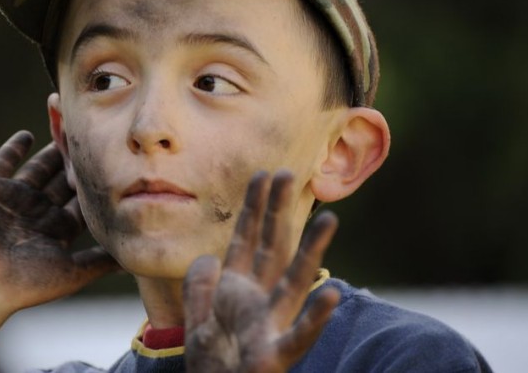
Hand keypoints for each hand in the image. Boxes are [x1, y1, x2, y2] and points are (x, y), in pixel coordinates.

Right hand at [0, 131, 118, 347]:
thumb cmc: (27, 282)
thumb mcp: (72, 272)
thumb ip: (100, 261)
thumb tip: (134, 261)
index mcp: (54, 231)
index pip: (80, 201)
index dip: (95, 184)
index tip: (116, 162)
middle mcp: (35, 213)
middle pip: (62, 180)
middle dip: (77, 161)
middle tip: (95, 135)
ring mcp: (11, 199)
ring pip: (38, 168)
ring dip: (52, 149)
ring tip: (68, 126)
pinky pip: (2, 161)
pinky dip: (13, 148)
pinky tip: (28, 134)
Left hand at [183, 171, 339, 371]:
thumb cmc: (214, 364)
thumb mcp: (196, 320)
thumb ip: (199, 287)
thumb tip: (208, 257)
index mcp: (238, 289)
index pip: (247, 239)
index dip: (254, 207)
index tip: (263, 174)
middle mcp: (259, 300)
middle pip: (273, 248)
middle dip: (279, 211)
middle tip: (290, 173)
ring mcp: (271, 325)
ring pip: (294, 281)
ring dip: (311, 251)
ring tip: (330, 219)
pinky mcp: (276, 356)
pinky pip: (299, 334)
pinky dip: (316, 315)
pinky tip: (331, 292)